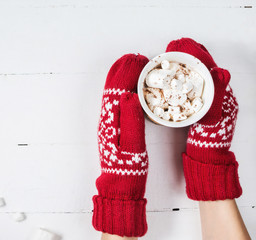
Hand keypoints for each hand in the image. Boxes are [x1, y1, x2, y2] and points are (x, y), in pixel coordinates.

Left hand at [92, 54, 148, 236]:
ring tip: (131, 64)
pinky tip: (128, 86)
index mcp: (111, 120)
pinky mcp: (111, 126)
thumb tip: (128, 95)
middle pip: (112, 87)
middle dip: (123, 69)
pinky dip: (121, 88)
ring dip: (121, 77)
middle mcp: (107, 117)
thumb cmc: (127, 168)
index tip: (139, 60)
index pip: (118, 89)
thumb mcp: (133, 147)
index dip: (128, 72)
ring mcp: (108, 121)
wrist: (118, 184)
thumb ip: (131, 121)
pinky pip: (115, 101)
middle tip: (136, 57)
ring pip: (112, 92)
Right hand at [166, 38, 241, 199]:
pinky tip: (175, 75)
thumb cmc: (210, 140)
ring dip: (187, 63)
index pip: (209, 66)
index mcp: (222, 94)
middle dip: (190, 54)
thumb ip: (217, 94)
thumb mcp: (213, 118)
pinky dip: (183, 76)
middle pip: (204, 67)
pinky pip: (192, 85)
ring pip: (198, 75)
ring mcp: (208, 100)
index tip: (180, 44)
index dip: (195, 53)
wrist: (207, 157)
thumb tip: (221, 70)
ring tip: (175, 55)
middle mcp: (217, 94)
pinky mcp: (200, 106)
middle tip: (175, 46)